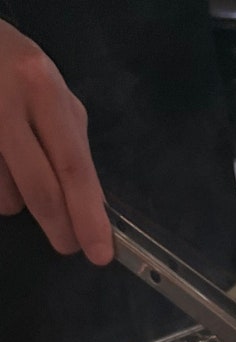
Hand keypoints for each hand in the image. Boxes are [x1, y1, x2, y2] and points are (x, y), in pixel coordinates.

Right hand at [0, 19, 112, 264]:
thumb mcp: (49, 92)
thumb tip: (93, 206)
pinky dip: (0, 188)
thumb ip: (70, 144)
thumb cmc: (10, 68)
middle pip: (41, 190)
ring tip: (13, 166)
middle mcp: (6, 102)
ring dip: (17, 200)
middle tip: (68, 245)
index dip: (88, 215)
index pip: (73, 165)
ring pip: (6, 197)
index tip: (100, 253)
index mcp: (42, 89)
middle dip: (61, 227)